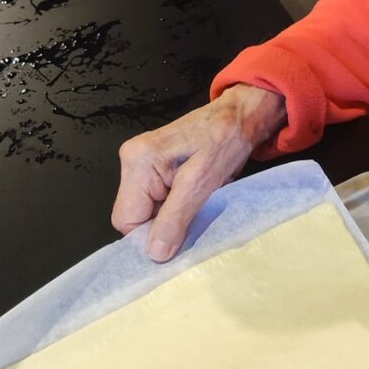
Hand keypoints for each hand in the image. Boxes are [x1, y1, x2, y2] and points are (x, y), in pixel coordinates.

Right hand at [111, 85, 285, 261]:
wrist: (241, 115)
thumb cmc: (226, 140)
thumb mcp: (202, 183)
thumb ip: (175, 218)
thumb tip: (155, 254)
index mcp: (138, 161)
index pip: (126, 220)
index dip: (151, 234)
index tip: (180, 234)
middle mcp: (132, 160)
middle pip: (134, 215)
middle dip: (163, 223)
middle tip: (193, 213)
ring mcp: (141, 162)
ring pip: (147, 210)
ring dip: (172, 215)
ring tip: (196, 201)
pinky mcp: (153, 165)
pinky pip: (157, 199)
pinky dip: (175, 205)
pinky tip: (193, 195)